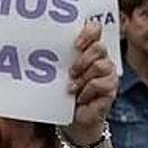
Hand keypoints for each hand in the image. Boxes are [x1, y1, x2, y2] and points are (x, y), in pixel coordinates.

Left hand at [64, 22, 117, 140]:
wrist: (73, 119)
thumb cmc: (64, 92)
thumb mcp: (58, 73)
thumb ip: (55, 58)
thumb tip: (36, 47)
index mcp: (88, 49)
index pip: (95, 29)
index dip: (88, 32)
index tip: (75, 44)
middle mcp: (101, 58)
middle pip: (99, 47)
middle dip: (83, 59)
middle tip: (70, 71)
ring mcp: (109, 74)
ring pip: (100, 65)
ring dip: (83, 77)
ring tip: (72, 86)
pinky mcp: (111, 89)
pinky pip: (99, 84)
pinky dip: (86, 91)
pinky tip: (78, 97)